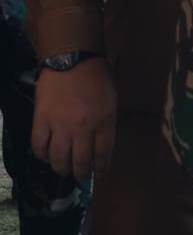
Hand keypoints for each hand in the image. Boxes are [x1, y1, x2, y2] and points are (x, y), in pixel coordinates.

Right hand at [32, 59, 114, 180]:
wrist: (71, 58)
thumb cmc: (97, 76)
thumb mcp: (111, 99)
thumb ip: (107, 121)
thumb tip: (101, 141)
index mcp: (104, 121)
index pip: (104, 153)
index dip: (102, 168)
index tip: (100, 173)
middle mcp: (83, 127)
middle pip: (81, 160)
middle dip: (81, 173)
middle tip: (80, 176)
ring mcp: (60, 125)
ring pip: (58, 157)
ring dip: (60, 167)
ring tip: (63, 169)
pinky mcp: (41, 119)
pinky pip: (39, 144)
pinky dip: (41, 154)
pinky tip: (44, 156)